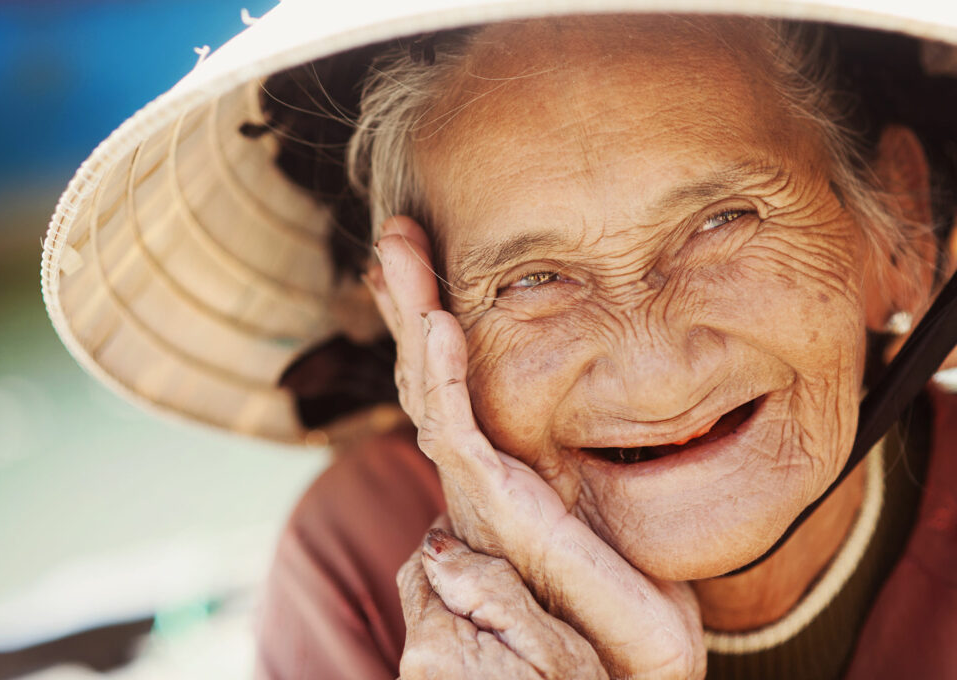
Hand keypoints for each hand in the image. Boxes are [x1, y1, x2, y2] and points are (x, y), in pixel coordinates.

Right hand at [369, 217, 704, 678]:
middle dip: (410, 301)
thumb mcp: (610, 507)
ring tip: (398, 253)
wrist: (632, 658)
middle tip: (397, 235)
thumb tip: (589, 414)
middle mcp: (478, 475)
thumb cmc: (628, 593)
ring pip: (433, 391)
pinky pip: (461, 432)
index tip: (424, 262)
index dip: (432, 319)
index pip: (453, 381)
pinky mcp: (498, 510)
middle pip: (430, 375)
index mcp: (500, 468)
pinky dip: (445, 375)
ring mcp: (481, 492)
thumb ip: (586, 462)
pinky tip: (443, 323)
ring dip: (415, 317)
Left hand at [397, 524, 605, 679]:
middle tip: (510, 582)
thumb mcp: (554, 652)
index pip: (423, 563)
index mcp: (437, 644)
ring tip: (514, 626)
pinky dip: (464, 649)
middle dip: (457, 579)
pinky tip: (504, 661)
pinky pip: (440, 662)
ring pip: (432, 629)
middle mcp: (415, 671)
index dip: (458, 543)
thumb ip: (494, 590)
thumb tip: (438, 541)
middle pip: (423, 594)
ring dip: (462, 615)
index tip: (493, 538)